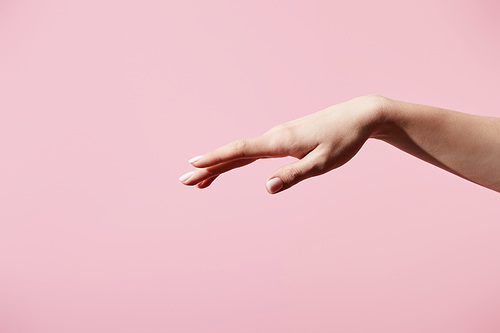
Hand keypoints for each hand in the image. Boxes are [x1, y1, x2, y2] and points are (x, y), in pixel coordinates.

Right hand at [179, 94, 383, 193]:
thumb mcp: (323, 163)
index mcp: (279, 142)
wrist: (358, 116)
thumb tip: (267, 188)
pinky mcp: (283, 139)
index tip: (192, 164)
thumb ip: (294, 175)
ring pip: (242, 152)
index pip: (240, 151)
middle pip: (234, 153)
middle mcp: (273, 137)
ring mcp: (277, 137)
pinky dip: (237, 161)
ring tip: (201, 180)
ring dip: (220, 165)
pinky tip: (233, 166)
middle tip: (185, 180)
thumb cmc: (343, 140)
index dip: (215, 159)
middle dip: (209, 166)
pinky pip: (253, 151)